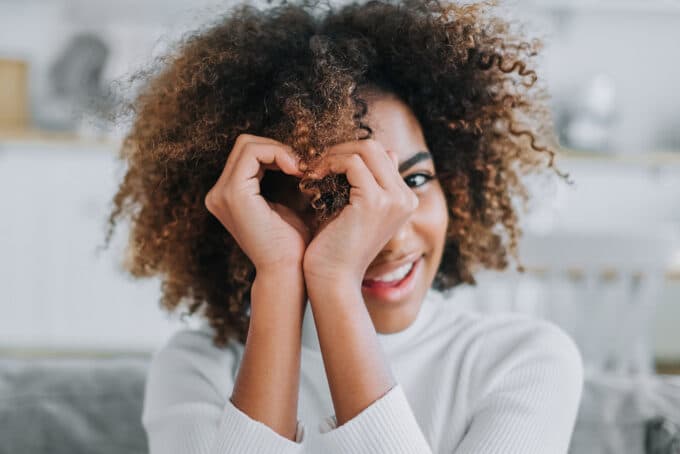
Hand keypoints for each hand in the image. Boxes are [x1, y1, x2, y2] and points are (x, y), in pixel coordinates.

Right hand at [204, 133, 309, 272]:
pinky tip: (296, 170)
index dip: (276, 153)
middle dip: (276, 149)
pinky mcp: (233, 193)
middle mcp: (217, 194)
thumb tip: (294, 153)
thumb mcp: (284, 205)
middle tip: (302, 166)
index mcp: (227, 196)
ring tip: (301, 169)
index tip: (301, 168)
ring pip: (248, 145)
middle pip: (244, 145)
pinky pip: (253, 153)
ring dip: (279, 151)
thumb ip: (280, 179)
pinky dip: (278, 154)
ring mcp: (221, 193)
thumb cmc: (292, 245)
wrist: (288, 272)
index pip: (247, 154)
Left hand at [302, 139, 418, 290]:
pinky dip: (330, 164)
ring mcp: (393, 199)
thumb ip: (365, 182)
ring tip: (314, 170)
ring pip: (365, 149)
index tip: (325, 166)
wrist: (332, 279)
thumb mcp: (353, 209)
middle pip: (375, 147)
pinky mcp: (375, 201)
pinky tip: (314, 177)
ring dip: (333, 155)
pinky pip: (352, 163)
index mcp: (404, 200)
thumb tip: (375, 152)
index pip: (380, 155)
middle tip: (317, 164)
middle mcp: (405, 198)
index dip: (349, 154)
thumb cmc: (336, 247)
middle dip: (341, 149)